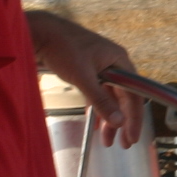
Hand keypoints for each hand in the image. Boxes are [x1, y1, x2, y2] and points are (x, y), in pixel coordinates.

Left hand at [28, 11, 143, 146]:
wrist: (41, 32)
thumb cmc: (63, 48)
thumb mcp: (83, 77)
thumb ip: (101, 101)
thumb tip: (118, 122)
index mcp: (119, 61)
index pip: (134, 95)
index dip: (134, 118)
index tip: (132, 138)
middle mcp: (114, 64)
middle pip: (124, 98)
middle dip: (122, 122)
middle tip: (123, 145)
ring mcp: (101, 67)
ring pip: (110, 98)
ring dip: (109, 118)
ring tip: (107, 140)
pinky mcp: (88, 70)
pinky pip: (98, 94)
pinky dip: (96, 109)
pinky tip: (95, 124)